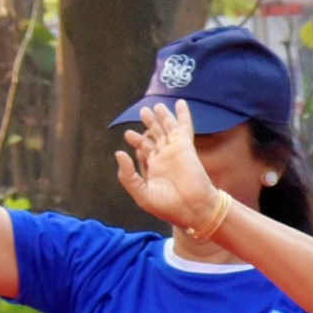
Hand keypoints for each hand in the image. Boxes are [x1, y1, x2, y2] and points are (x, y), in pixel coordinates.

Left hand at [113, 102, 229, 235]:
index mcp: (155, 169)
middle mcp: (165, 158)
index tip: (129, 135)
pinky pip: (183, 127)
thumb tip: (119, 153)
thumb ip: (127, 175)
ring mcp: (175, 152)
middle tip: (142, 112)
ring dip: (161, 117)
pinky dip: (182, 115)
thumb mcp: (141, 193)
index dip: (137, 141)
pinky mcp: (186, 147)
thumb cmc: (169, 206)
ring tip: (155, 106)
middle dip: (149, 124)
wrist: (193, 209)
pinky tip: (180, 103)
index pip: (145, 150)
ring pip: (167, 129)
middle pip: (156, 136)